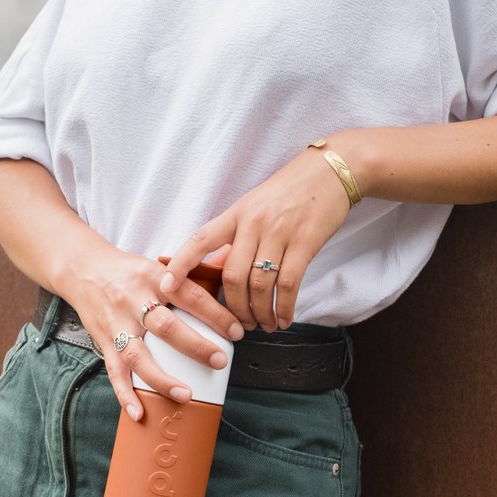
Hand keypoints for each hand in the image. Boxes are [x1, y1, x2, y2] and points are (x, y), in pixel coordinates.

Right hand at [66, 244, 241, 420]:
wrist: (82, 268)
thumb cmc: (128, 271)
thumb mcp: (157, 266)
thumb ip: (187, 279)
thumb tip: (225, 285)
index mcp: (154, 278)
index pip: (190, 295)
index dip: (215, 314)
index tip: (237, 332)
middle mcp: (133, 301)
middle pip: (165, 326)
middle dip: (195, 346)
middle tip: (219, 361)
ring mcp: (117, 324)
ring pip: (138, 355)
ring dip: (162, 379)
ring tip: (186, 395)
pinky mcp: (104, 341)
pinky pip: (114, 372)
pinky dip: (125, 395)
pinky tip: (139, 413)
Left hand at [158, 146, 351, 330]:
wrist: (330, 171)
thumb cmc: (289, 193)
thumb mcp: (254, 208)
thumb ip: (235, 240)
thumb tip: (217, 272)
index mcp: (235, 214)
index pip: (199, 240)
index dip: (179, 265)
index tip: (166, 287)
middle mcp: (253, 223)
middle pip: (232, 276)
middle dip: (233, 308)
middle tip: (239, 325)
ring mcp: (279, 232)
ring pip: (259, 285)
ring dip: (259, 313)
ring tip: (263, 325)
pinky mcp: (305, 241)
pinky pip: (289, 284)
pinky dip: (284, 308)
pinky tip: (284, 319)